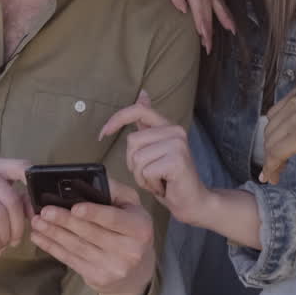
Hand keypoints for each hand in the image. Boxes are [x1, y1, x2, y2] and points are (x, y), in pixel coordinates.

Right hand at [0, 158, 32, 271]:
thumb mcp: (0, 208)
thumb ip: (19, 202)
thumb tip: (39, 207)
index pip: (21, 168)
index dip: (34, 186)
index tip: (38, 209)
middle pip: (12, 199)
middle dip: (18, 226)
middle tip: (16, 240)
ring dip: (5, 237)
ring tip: (3, 245)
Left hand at [30, 176, 155, 294]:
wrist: (137, 270)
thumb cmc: (131, 229)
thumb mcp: (132, 206)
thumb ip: (113, 190)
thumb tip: (86, 180)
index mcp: (140, 228)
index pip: (114, 219)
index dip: (94, 214)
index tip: (75, 207)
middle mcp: (130, 251)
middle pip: (91, 234)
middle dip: (65, 221)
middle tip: (45, 211)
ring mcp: (114, 268)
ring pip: (77, 247)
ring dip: (54, 233)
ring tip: (37, 222)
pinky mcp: (98, 278)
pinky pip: (71, 260)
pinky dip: (52, 247)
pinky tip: (39, 237)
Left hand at [100, 91, 211, 225]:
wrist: (193, 201)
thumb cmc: (169, 178)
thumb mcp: (154, 147)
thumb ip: (147, 122)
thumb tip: (143, 94)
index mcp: (168, 125)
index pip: (138, 110)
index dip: (117, 119)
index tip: (103, 134)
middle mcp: (175, 131)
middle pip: (132, 141)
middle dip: (133, 164)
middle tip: (151, 173)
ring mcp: (177, 145)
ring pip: (137, 158)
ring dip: (141, 176)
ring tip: (157, 180)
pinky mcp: (177, 161)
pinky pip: (146, 171)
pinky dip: (149, 184)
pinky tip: (162, 185)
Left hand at [260, 88, 295, 184]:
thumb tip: (290, 136)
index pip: (273, 117)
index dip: (273, 136)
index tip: (276, 150)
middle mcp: (294, 102)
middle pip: (269, 131)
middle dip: (270, 151)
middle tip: (277, 167)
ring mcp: (295, 117)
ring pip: (270, 144)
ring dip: (270, 162)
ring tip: (276, 174)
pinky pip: (275, 154)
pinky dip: (271, 168)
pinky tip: (274, 177)